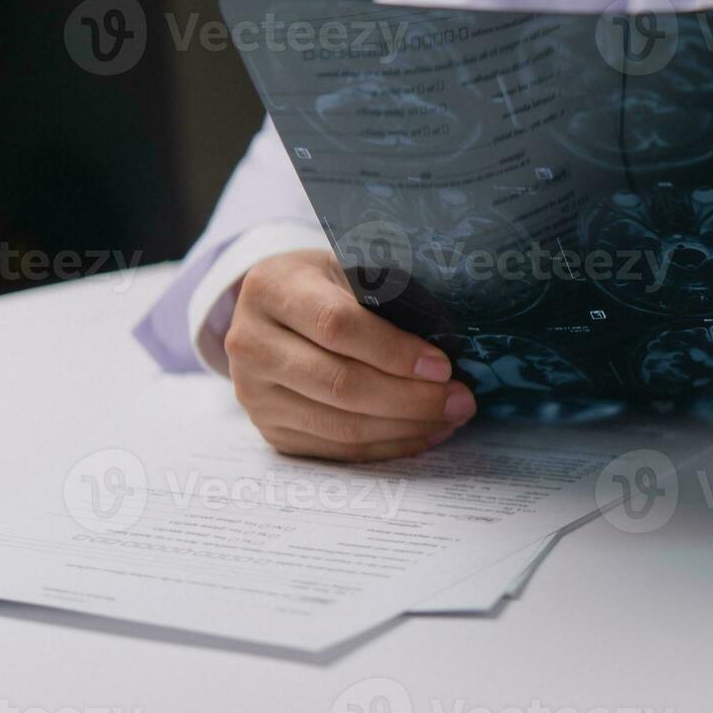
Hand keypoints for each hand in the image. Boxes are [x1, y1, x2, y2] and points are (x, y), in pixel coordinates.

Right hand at [225, 250, 475, 460]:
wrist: (274, 308)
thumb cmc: (327, 282)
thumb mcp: (350, 264)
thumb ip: (386, 291)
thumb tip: (447, 337)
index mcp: (272, 288)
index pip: (336, 326)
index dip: (394, 351)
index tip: (442, 366)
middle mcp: (252, 344)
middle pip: (339, 384)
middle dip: (411, 398)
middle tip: (461, 399)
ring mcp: (254, 394)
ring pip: (341, 425)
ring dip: (406, 426)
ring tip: (452, 416)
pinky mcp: (270, 430)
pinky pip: (337, 449)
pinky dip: (388, 445)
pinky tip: (425, 432)